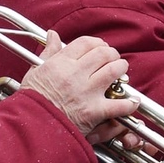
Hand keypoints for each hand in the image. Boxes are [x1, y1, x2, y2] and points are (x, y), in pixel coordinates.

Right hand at [21, 31, 139, 145]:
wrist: (31, 127)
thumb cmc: (31, 101)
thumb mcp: (35, 71)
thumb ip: (48, 52)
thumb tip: (52, 35)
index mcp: (61, 63)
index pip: (86, 43)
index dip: (97, 43)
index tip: (99, 47)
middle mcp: (76, 74)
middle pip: (103, 54)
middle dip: (111, 54)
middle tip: (113, 58)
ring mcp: (87, 92)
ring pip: (114, 71)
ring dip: (121, 69)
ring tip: (121, 72)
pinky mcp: (94, 112)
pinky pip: (119, 104)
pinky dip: (129, 103)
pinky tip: (132, 101)